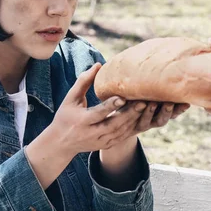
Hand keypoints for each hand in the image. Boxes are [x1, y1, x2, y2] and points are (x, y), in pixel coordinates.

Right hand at [50, 63, 190, 154]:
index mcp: (82, 121)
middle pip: (114, 124)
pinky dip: (134, 127)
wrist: (62, 143)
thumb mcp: (70, 98)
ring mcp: (101, 142)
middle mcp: (92, 133)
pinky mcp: (107, 145)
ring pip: (122, 132)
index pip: (98, 113)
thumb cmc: (66, 116)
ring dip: (136, 120)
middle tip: (145, 101)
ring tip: (148, 107)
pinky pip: (124, 137)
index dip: (111, 106)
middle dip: (130, 114)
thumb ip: (83, 81)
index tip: (123, 97)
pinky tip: (144, 117)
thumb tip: (99, 65)